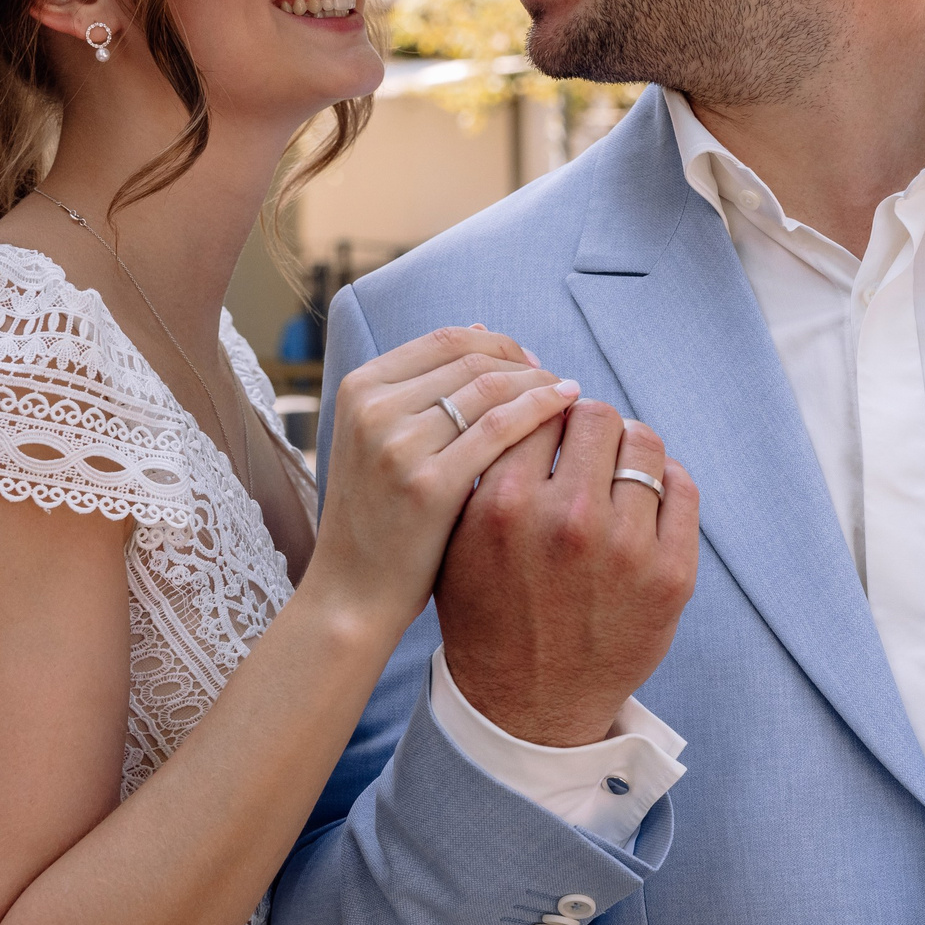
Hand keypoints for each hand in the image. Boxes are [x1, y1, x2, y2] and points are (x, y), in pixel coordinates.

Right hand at [301, 327, 580, 641]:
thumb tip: (479, 331)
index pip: (445, 340)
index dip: (498, 343)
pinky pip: (501, 428)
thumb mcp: (380, 441)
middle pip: (473, 360)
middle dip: (525, 364)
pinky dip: (541, 410)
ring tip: (570, 397)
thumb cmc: (381, 518)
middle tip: (558, 380)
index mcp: (360, 388)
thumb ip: (422, 390)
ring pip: (492, 387)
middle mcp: (374, 408)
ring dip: (540, 384)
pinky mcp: (430, 483)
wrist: (353, 594)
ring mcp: (399, 445)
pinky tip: (565, 413)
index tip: (530, 362)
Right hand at [436, 398, 700, 746]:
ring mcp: (626, 548)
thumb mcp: (458, 541)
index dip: (546, 417)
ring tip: (618, 469)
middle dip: (590, 425)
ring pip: (645, 443)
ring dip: (630, 447)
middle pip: (596, 416)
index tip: (553, 432)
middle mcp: (567, 520)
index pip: (540, 412)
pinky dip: (666, 480)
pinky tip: (646, 497)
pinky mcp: (672, 574)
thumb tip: (524, 405)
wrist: (526, 706)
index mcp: (503, 504)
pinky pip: (682, 487)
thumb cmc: (488, 615)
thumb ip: (483, 473)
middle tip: (588, 446)